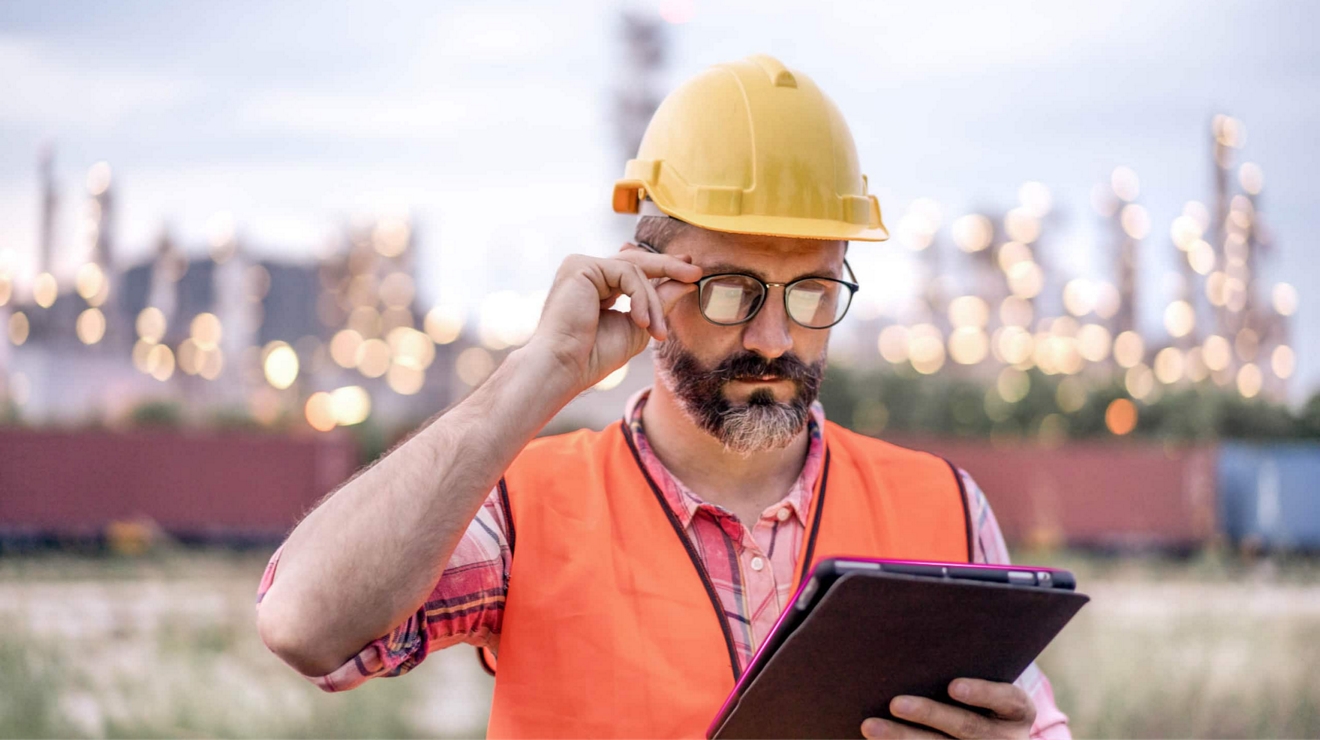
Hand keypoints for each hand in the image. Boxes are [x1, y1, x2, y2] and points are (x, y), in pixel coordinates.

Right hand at [526, 243, 700, 392]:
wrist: (565, 367)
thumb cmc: (593, 356)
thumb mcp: (638, 326)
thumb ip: (660, 303)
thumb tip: (687, 283)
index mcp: (596, 286)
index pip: (633, 270)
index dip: (662, 268)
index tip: (688, 273)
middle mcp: (586, 272)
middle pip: (636, 261)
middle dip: (668, 266)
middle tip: (695, 272)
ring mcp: (581, 266)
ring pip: (635, 270)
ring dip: (654, 302)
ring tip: (658, 332)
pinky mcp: (581, 266)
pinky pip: (626, 273)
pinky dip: (641, 297)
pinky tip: (641, 321)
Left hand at [861, 679, 1035, 738]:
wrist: (988, 731)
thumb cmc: (978, 692)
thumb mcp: (986, 677)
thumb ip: (963, 662)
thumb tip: (917, 633)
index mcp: (1017, 711)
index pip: (1008, 699)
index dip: (982, 692)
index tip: (953, 686)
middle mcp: (1005, 738)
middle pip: (967, 728)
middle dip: (930, 714)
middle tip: (895, 703)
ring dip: (903, 738)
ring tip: (870, 726)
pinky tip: (874, 739)